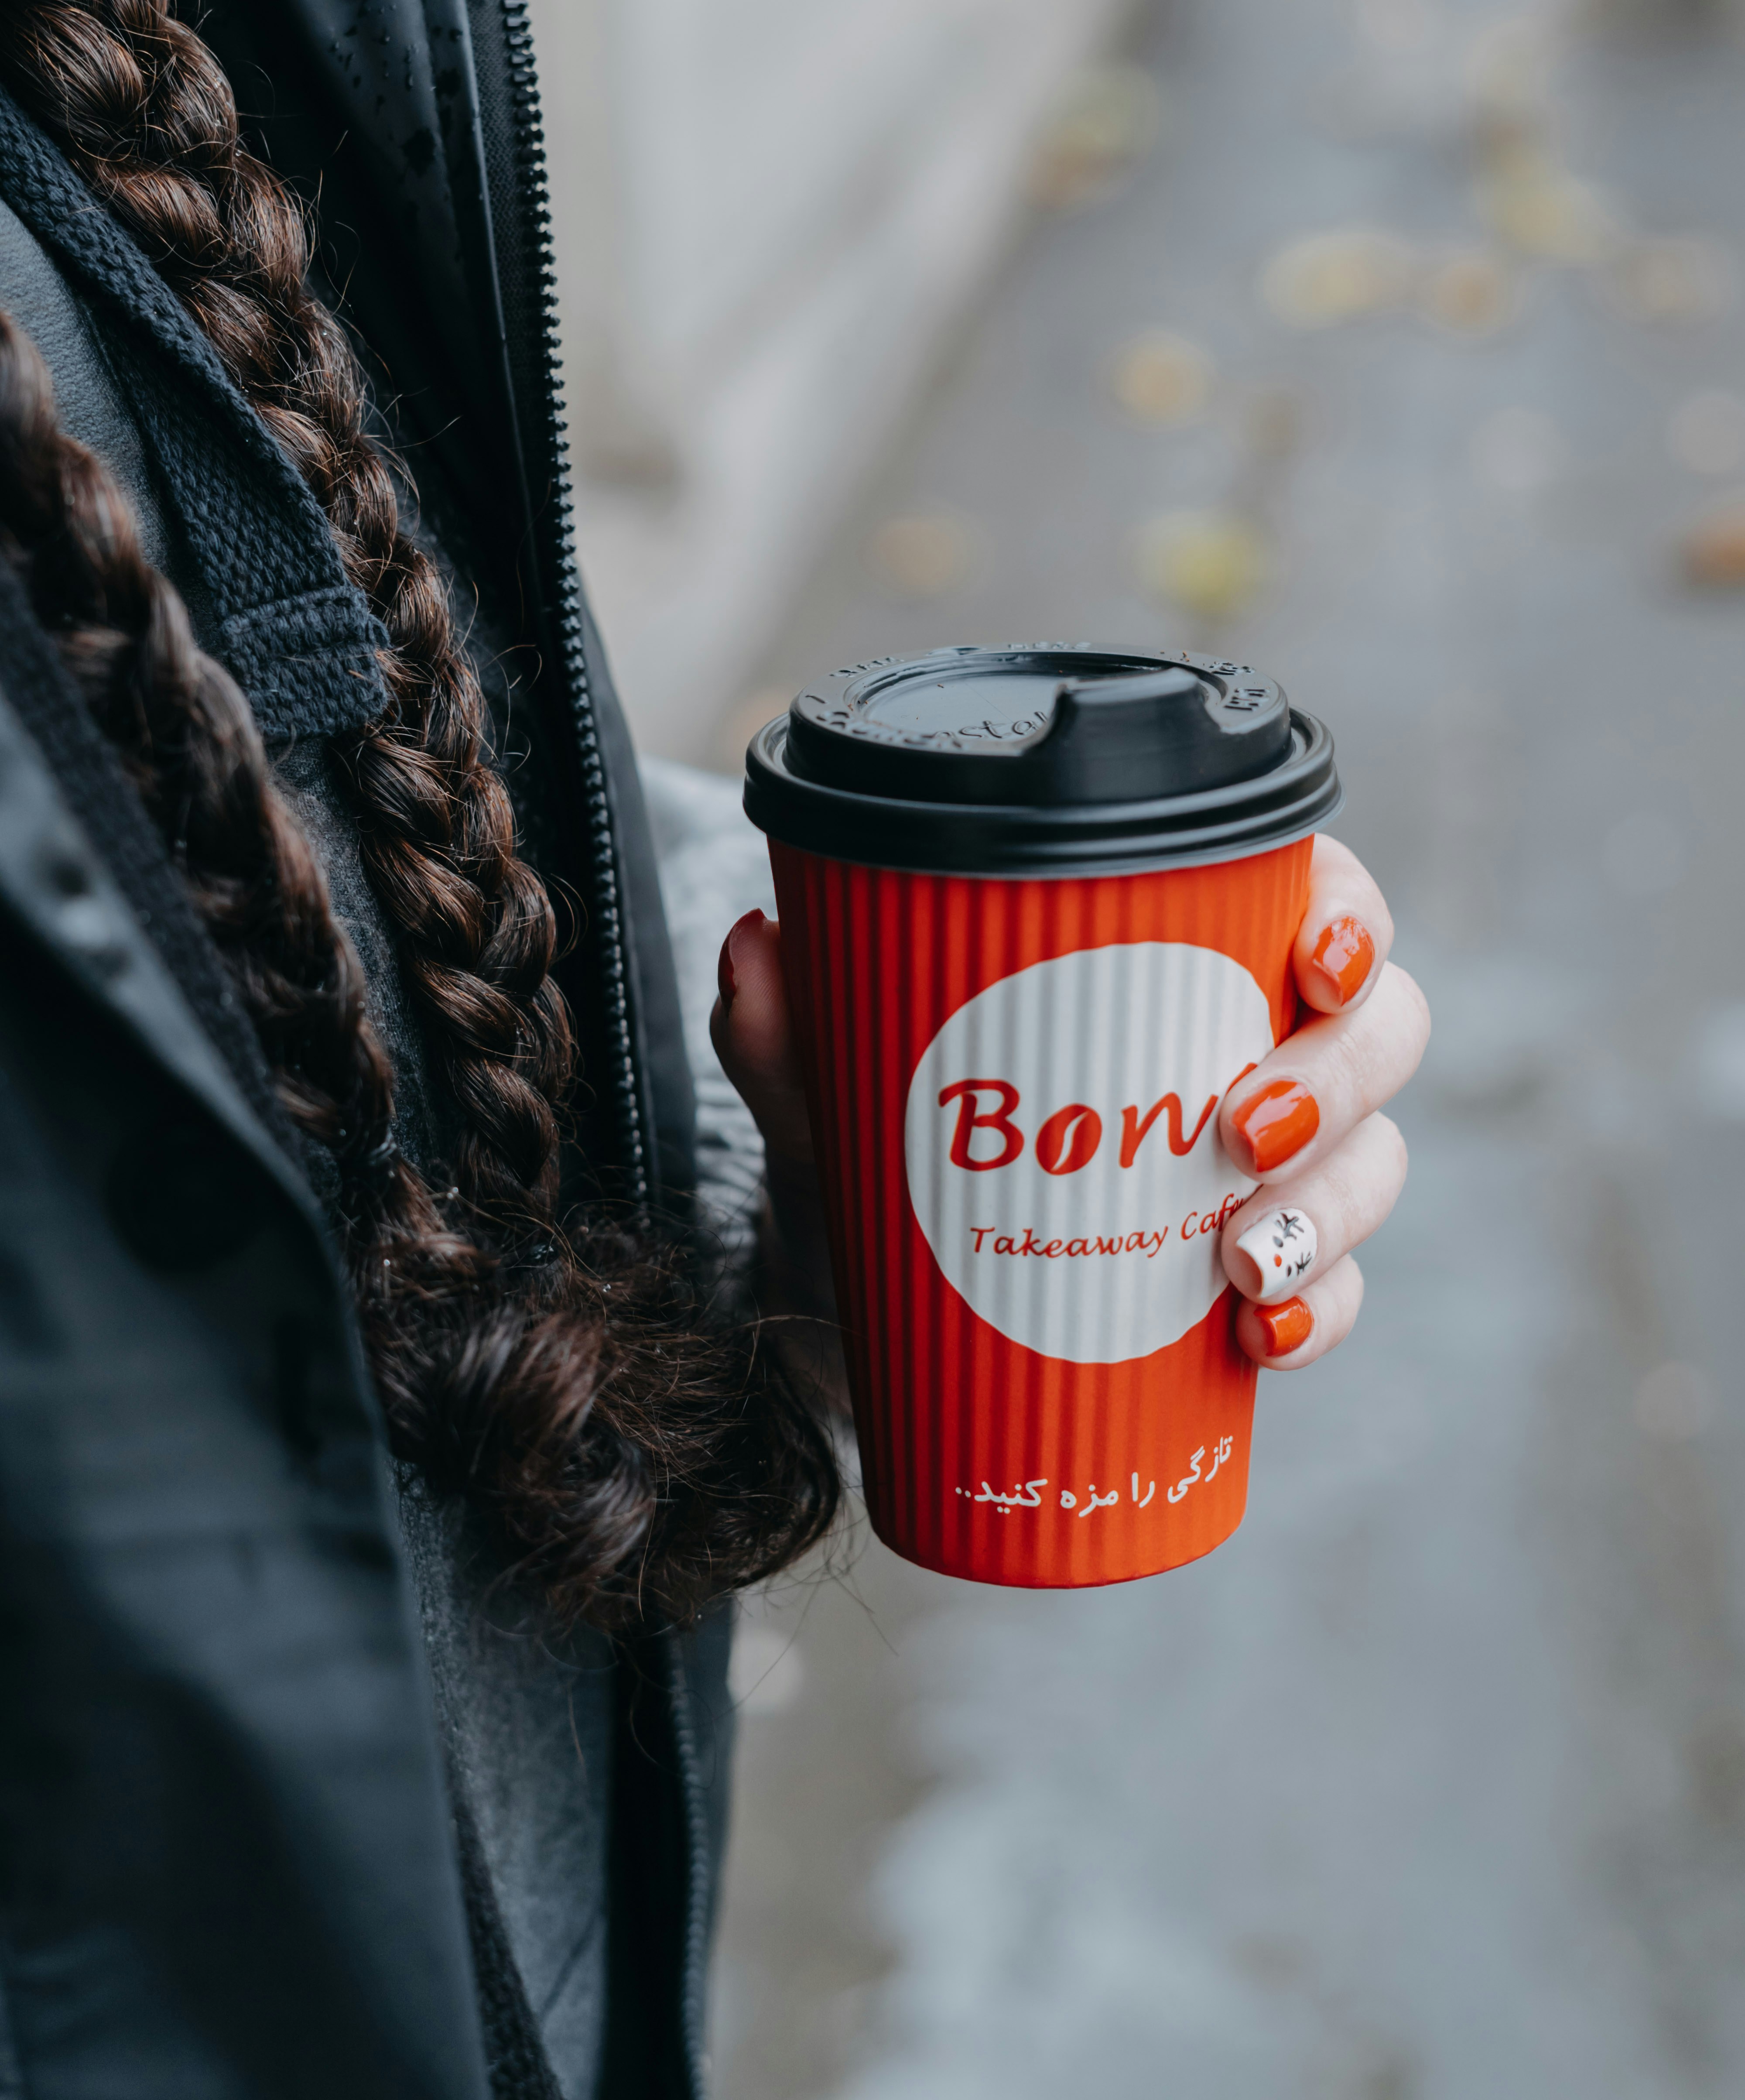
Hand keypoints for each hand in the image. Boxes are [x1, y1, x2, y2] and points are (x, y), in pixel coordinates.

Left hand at [710, 833, 1428, 1377]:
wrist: (880, 1311)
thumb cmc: (893, 1152)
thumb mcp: (832, 1098)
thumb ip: (789, 1032)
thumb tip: (756, 943)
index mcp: (1189, 958)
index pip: (1320, 900)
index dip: (1351, 920)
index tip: (1313, 964)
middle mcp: (1259, 1048)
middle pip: (1380, 1033)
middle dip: (1337, 1082)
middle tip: (1238, 1129)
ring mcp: (1278, 1170)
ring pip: (1372, 1162)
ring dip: (1331, 1210)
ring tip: (1239, 1264)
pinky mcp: (1269, 1280)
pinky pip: (1339, 1292)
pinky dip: (1319, 1316)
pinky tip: (1261, 1341)